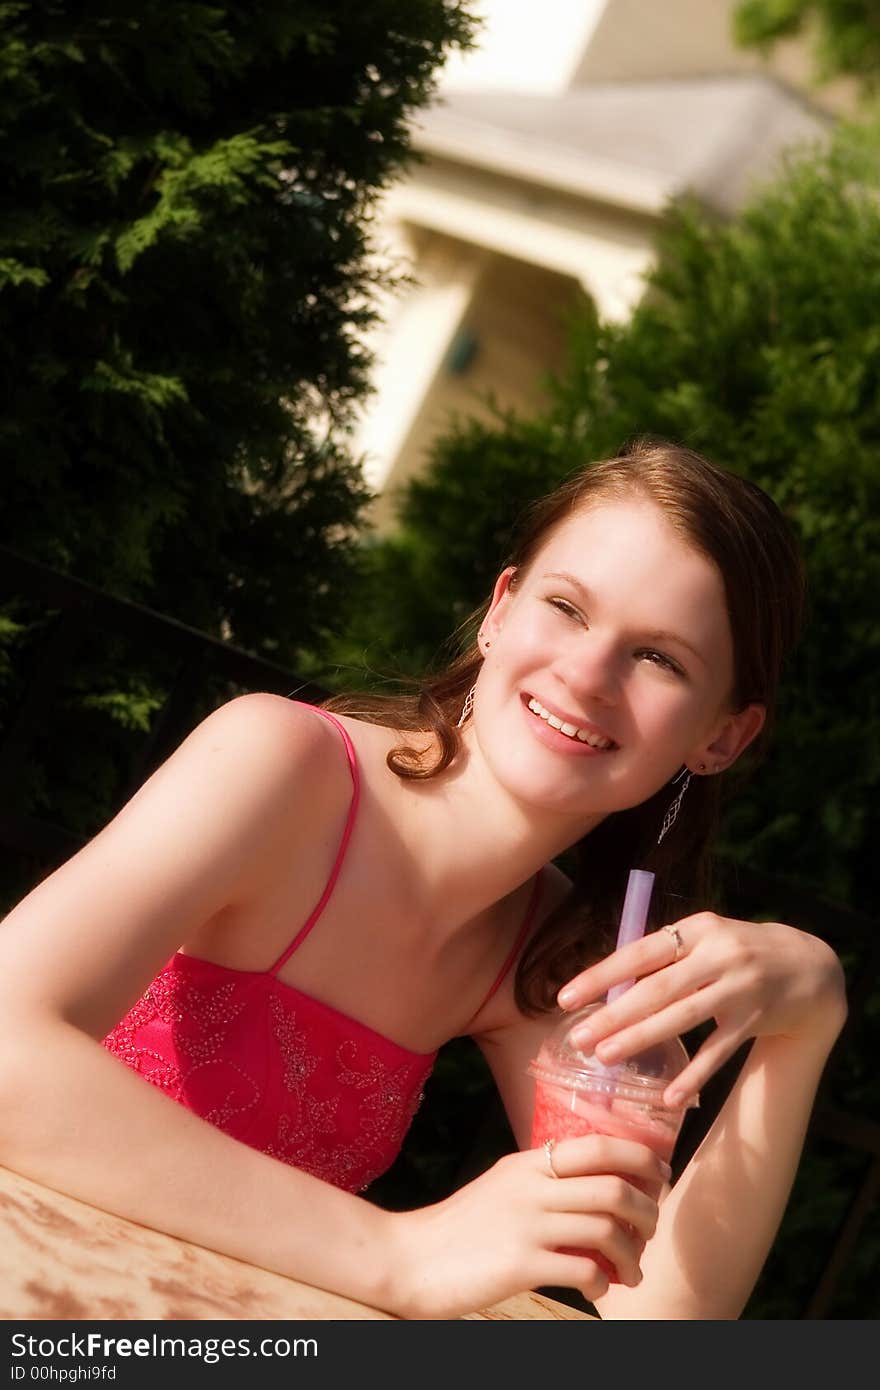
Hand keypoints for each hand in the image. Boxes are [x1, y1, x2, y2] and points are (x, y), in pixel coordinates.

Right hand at [384, 1136, 667, 1318]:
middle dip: (647, 1211)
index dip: (642, 1158)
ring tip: (630, 1271)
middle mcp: (532, 1187)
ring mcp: (528, 1224)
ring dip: (631, 1254)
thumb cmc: (460, 1228)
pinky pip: (584, 1270)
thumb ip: (541, 1180)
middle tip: (649, 1231)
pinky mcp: (521, 1264)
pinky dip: (602, 1283)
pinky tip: (597, 1290)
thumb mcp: (502, 1186)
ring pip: (607, 1229)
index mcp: (529, 1163)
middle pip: (614, 1186)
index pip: (600, 1146)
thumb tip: (592, 1185)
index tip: (661, 1175)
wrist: (410, 1258)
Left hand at [556, 913, 846, 1107]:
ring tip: (604, 1057)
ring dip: (641, 1038)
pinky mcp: (755, 1020)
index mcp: (697, 929)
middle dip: (614, 1015)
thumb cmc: (736, 952)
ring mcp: (739, 988)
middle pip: (657, 988)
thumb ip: (664, 958)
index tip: (565, 997)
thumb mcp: (703, 939)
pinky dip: (694, 1074)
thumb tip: (608, 986)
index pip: (640, 952)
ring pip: (682, 1018)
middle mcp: (718, 955)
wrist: (808, 967)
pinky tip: (668, 1096)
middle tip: (578, 1038)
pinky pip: (719, 1051)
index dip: (602, 975)